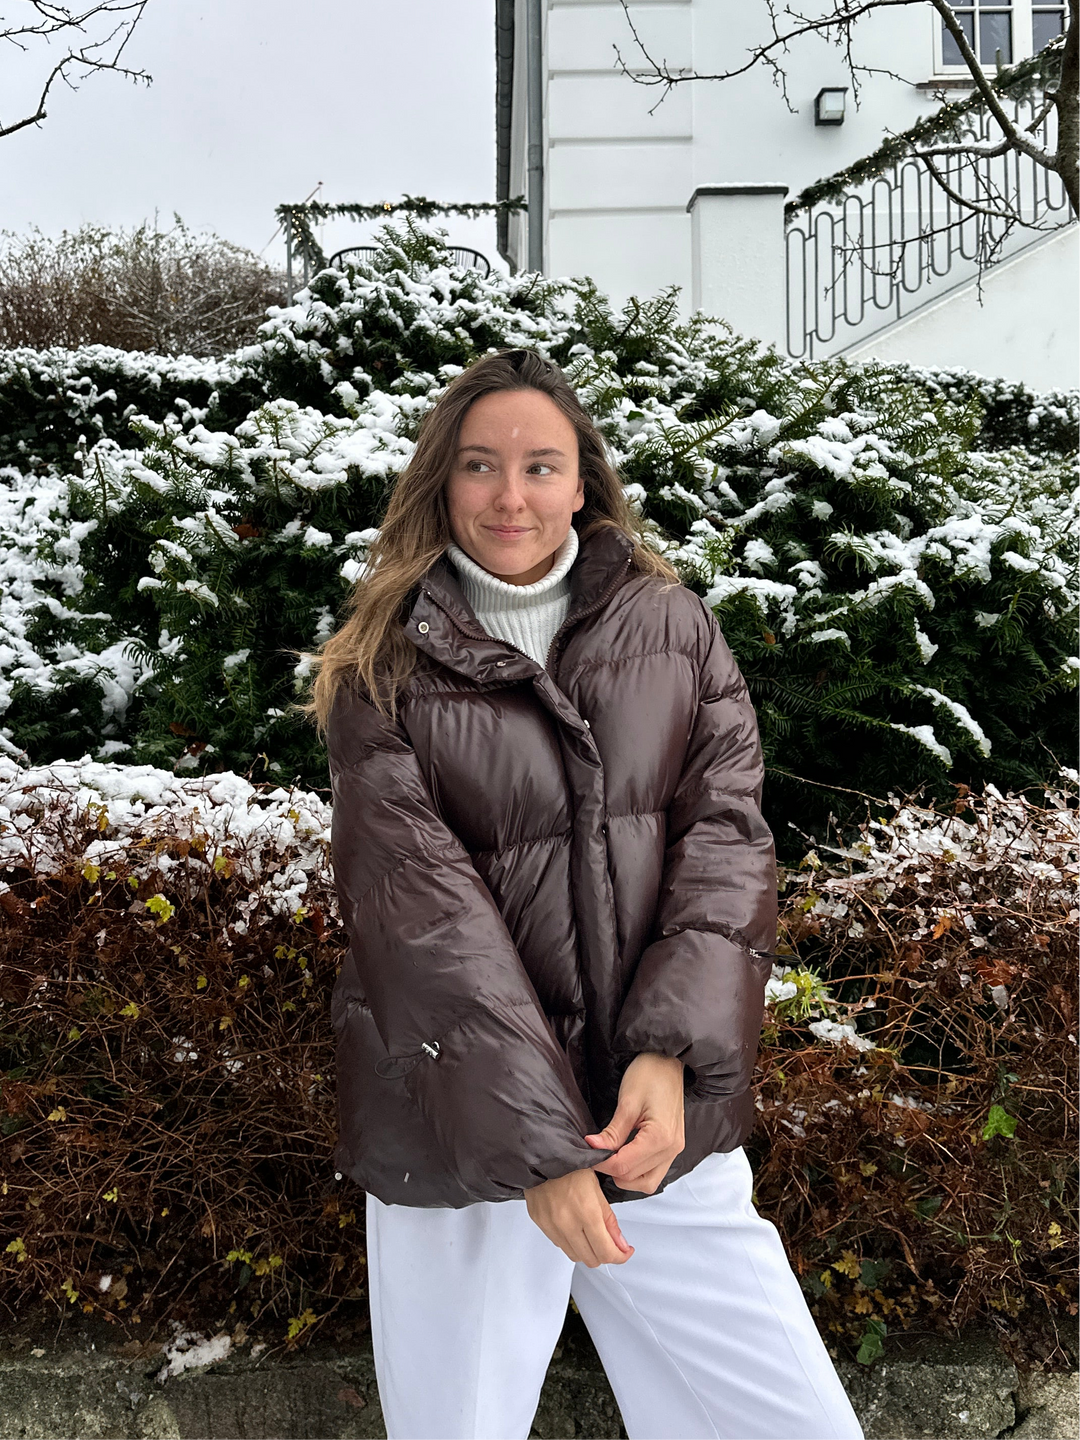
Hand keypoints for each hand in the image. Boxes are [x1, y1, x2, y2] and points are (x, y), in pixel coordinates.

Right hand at [525, 1167, 633, 1266]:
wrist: (543, 1154)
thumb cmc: (572, 1164)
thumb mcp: (598, 1189)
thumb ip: (610, 1220)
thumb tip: (621, 1244)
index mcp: (587, 1212)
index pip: (606, 1252)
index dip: (620, 1256)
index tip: (625, 1252)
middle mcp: (567, 1223)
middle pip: (591, 1259)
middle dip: (605, 1254)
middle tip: (611, 1244)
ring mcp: (552, 1225)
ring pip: (575, 1256)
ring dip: (587, 1251)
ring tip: (592, 1236)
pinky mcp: (540, 1223)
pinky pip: (560, 1244)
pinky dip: (571, 1243)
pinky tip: (575, 1228)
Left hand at [585, 1053, 684, 1193]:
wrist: (669, 1060)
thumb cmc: (650, 1074)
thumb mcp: (627, 1102)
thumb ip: (612, 1132)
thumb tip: (592, 1148)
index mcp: (660, 1138)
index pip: (624, 1166)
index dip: (601, 1163)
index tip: (587, 1152)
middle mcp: (671, 1149)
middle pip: (634, 1178)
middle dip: (611, 1169)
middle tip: (596, 1152)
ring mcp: (674, 1150)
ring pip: (646, 1183)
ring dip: (626, 1176)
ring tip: (611, 1157)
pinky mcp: (673, 1147)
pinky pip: (654, 1172)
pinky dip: (638, 1171)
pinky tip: (625, 1156)